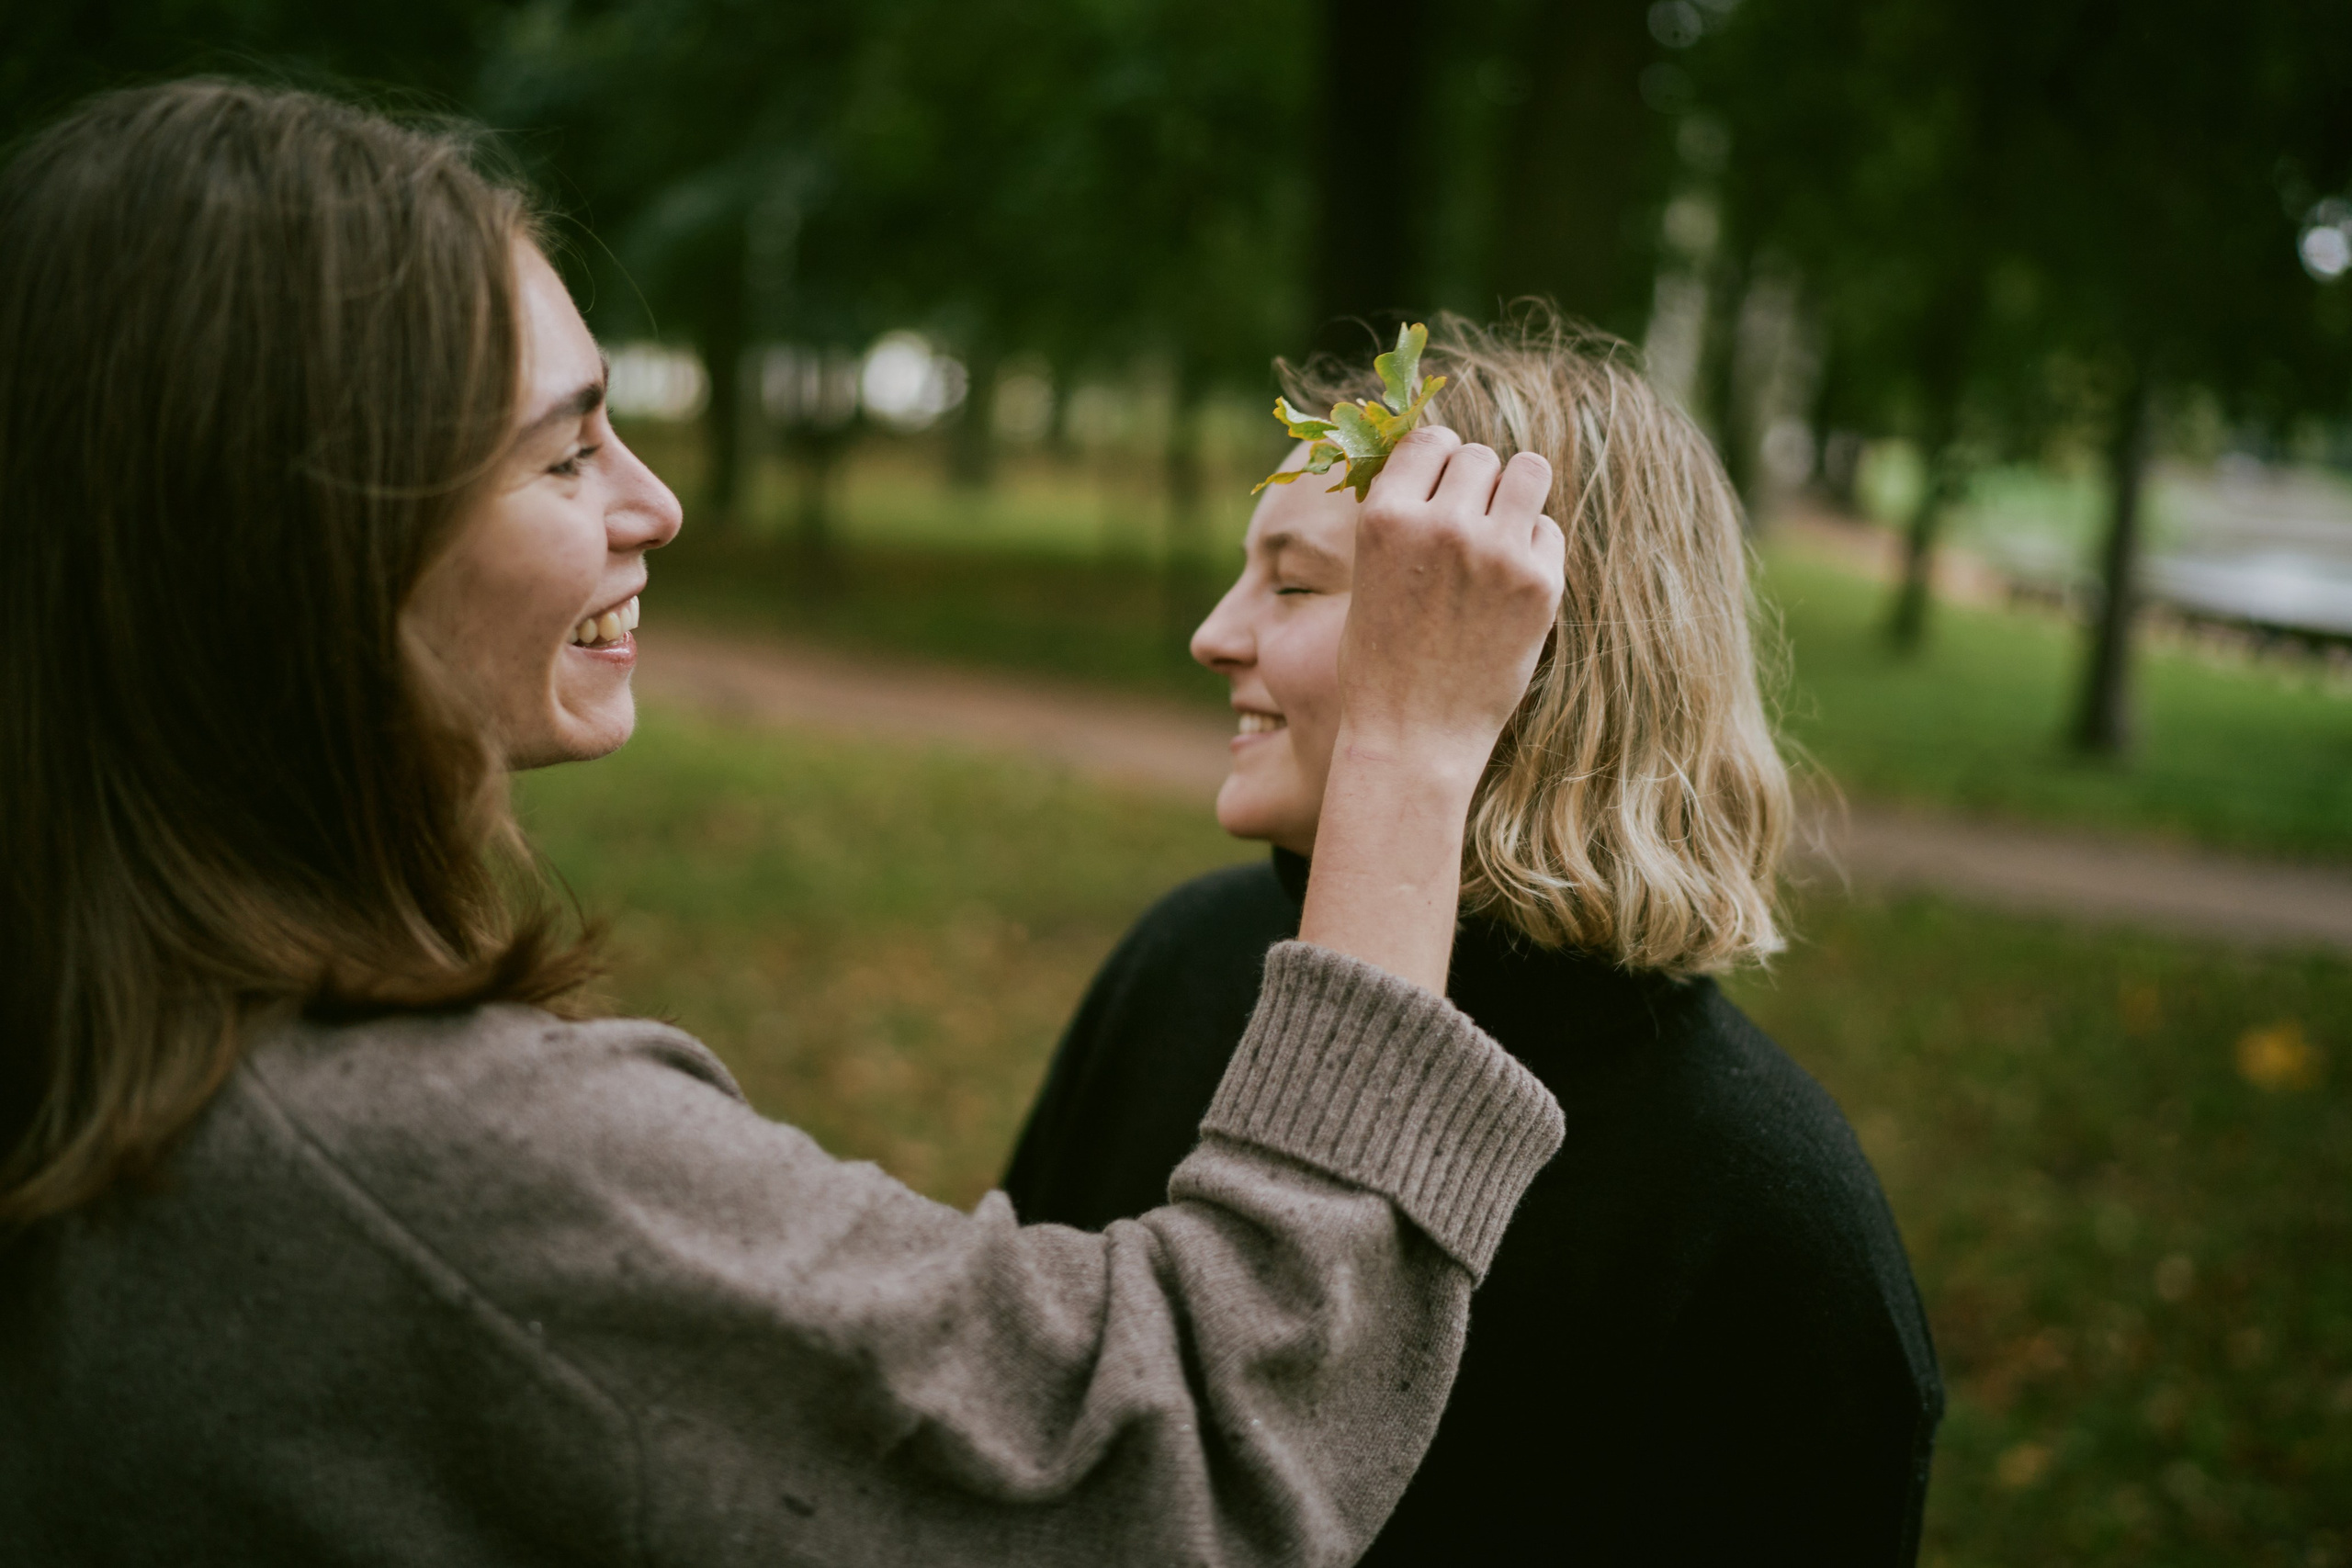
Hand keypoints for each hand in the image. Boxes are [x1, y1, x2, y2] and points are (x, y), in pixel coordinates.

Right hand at [1297, 427, 1562, 994]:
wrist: (1410, 739)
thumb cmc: (1380, 661)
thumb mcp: (1368, 574)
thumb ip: (1401, 516)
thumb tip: (1440, 456)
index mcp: (1385, 517)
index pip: (1431, 441)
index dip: (1439, 460)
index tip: (1442, 487)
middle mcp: (1440, 523)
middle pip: (1480, 455)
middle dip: (1477, 484)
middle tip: (1471, 525)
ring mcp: (1495, 551)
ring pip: (1528, 471)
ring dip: (1516, 494)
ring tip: (1503, 533)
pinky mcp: (1539, 583)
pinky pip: (1548, 529)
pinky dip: (1535, 548)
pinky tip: (1512, 587)